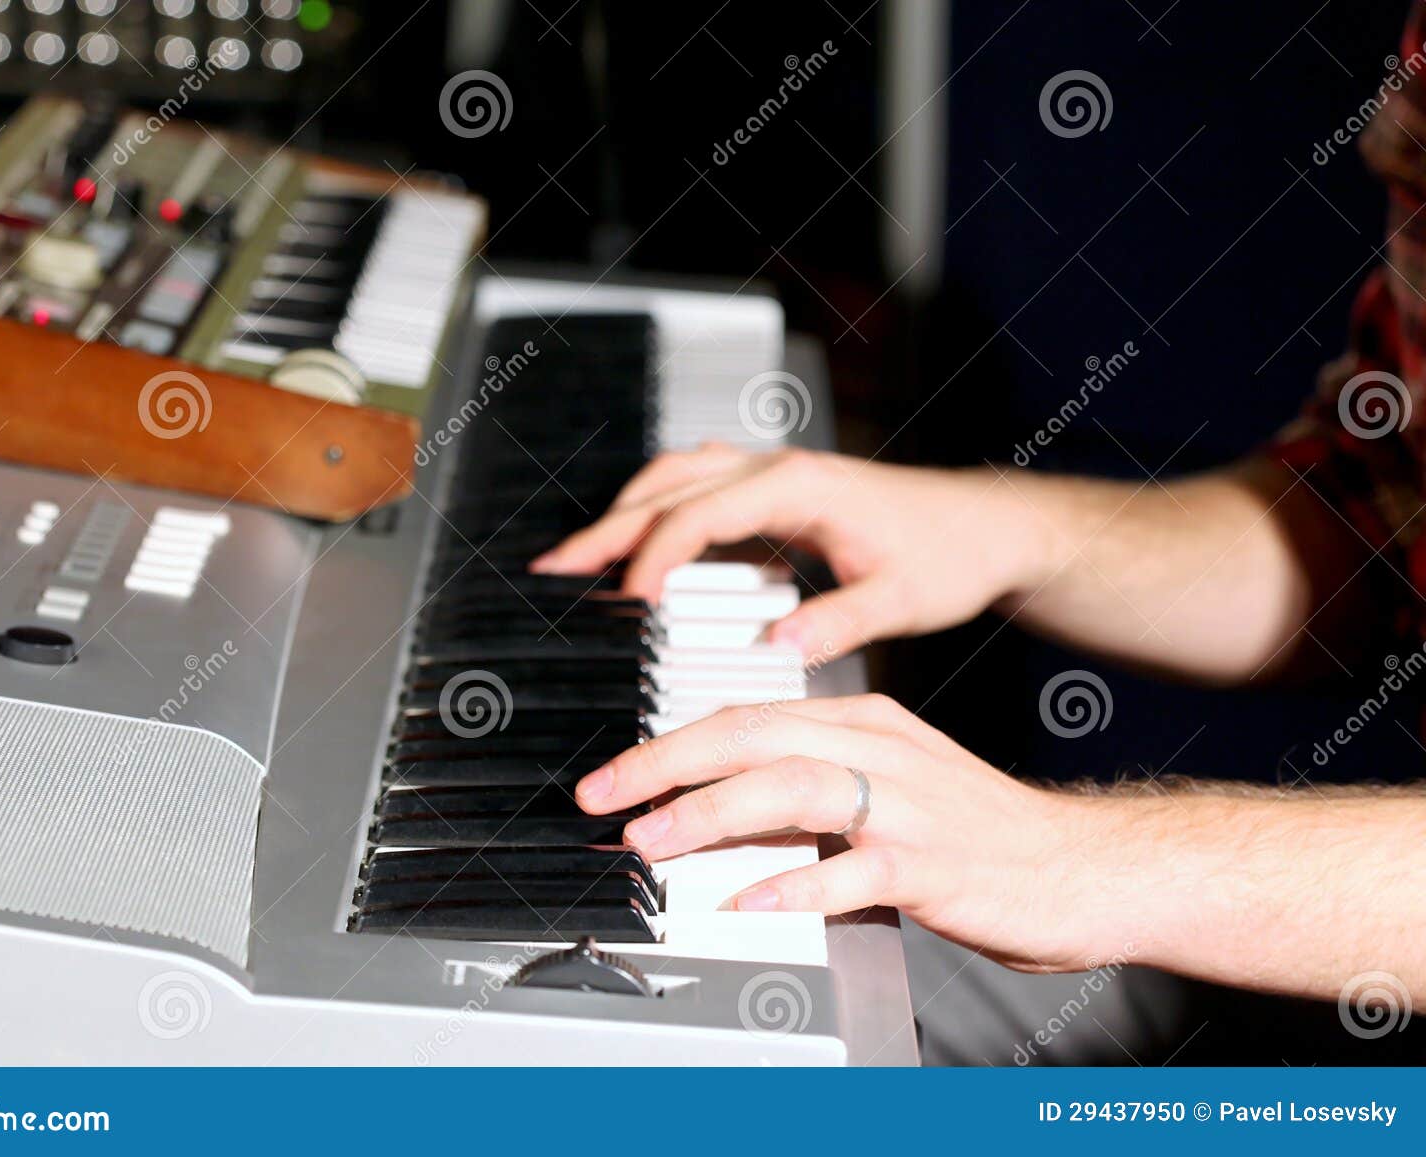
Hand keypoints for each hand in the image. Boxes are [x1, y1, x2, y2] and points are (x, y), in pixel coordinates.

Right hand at [530, 445, 1052, 656]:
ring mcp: (774, 474)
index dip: (656, 556)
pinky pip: (698, 488)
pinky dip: (656, 512)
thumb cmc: (949, 556)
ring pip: (676, 478)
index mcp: (801, 487)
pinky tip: (636, 545)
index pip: (702, 516)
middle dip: (608, 528)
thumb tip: (777, 646)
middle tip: (556, 568)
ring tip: (577, 556)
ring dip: (623, 512)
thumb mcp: (901, 599)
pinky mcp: (776, 491)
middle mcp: (779, 469)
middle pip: (670, 488)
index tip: (627, 599)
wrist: (986, 527)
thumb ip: (839, 621)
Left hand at [574, 693, 1132, 972]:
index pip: (746, 717)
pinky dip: (796, 884)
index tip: (614, 776)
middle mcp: (881, 750)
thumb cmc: (976, 830)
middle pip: (754, 737)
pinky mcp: (934, 864)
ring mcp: (908, 805)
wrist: (1082, 865)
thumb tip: (715, 815)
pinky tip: (751, 902)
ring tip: (657, 841)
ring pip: (794, 788)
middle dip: (667, 765)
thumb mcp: (884, 787)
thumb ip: (806, 792)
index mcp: (863, 722)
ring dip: (713, 813)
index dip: (670, 744)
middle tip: (605, 798)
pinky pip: (854, 871)